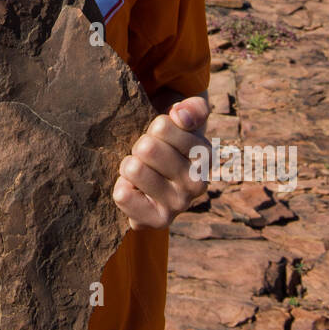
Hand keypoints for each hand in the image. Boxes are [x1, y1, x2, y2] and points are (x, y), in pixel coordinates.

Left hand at [113, 95, 209, 230]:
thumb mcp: (183, 117)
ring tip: (141, 172)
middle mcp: (199, 184)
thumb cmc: (168, 141)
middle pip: (146, 147)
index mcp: (206, 155)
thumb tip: (180, 116)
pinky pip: (123, 196)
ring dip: (129, 166)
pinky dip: (122, 188)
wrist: (156, 176)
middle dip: (140, 147)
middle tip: (148, 157)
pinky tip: (135, 190)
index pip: (162, 125)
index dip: (154, 128)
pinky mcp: (158, 221)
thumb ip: (191, 108)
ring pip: (133, 169)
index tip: (163, 138)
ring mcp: (179, 205)